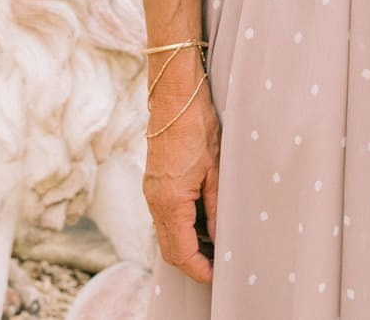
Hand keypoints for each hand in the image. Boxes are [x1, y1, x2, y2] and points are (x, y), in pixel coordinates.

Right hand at [143, 57, 220, 283]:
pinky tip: (202, 220)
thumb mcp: (216, 169)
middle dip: (191, 262)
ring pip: (165, 233)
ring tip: (215, 243)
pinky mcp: (153, 182)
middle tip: (218, 264)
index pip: (180, 251)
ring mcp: (151, 191)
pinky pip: (164, 215)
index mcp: (170, 200)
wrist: (174, 95)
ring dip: (186, 244)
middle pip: (169, 248)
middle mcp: (155, 200)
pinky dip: (180, 226)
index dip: (198, 268)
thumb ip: (216, 208)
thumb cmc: (197, 125)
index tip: (216, 275)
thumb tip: (218, 237)